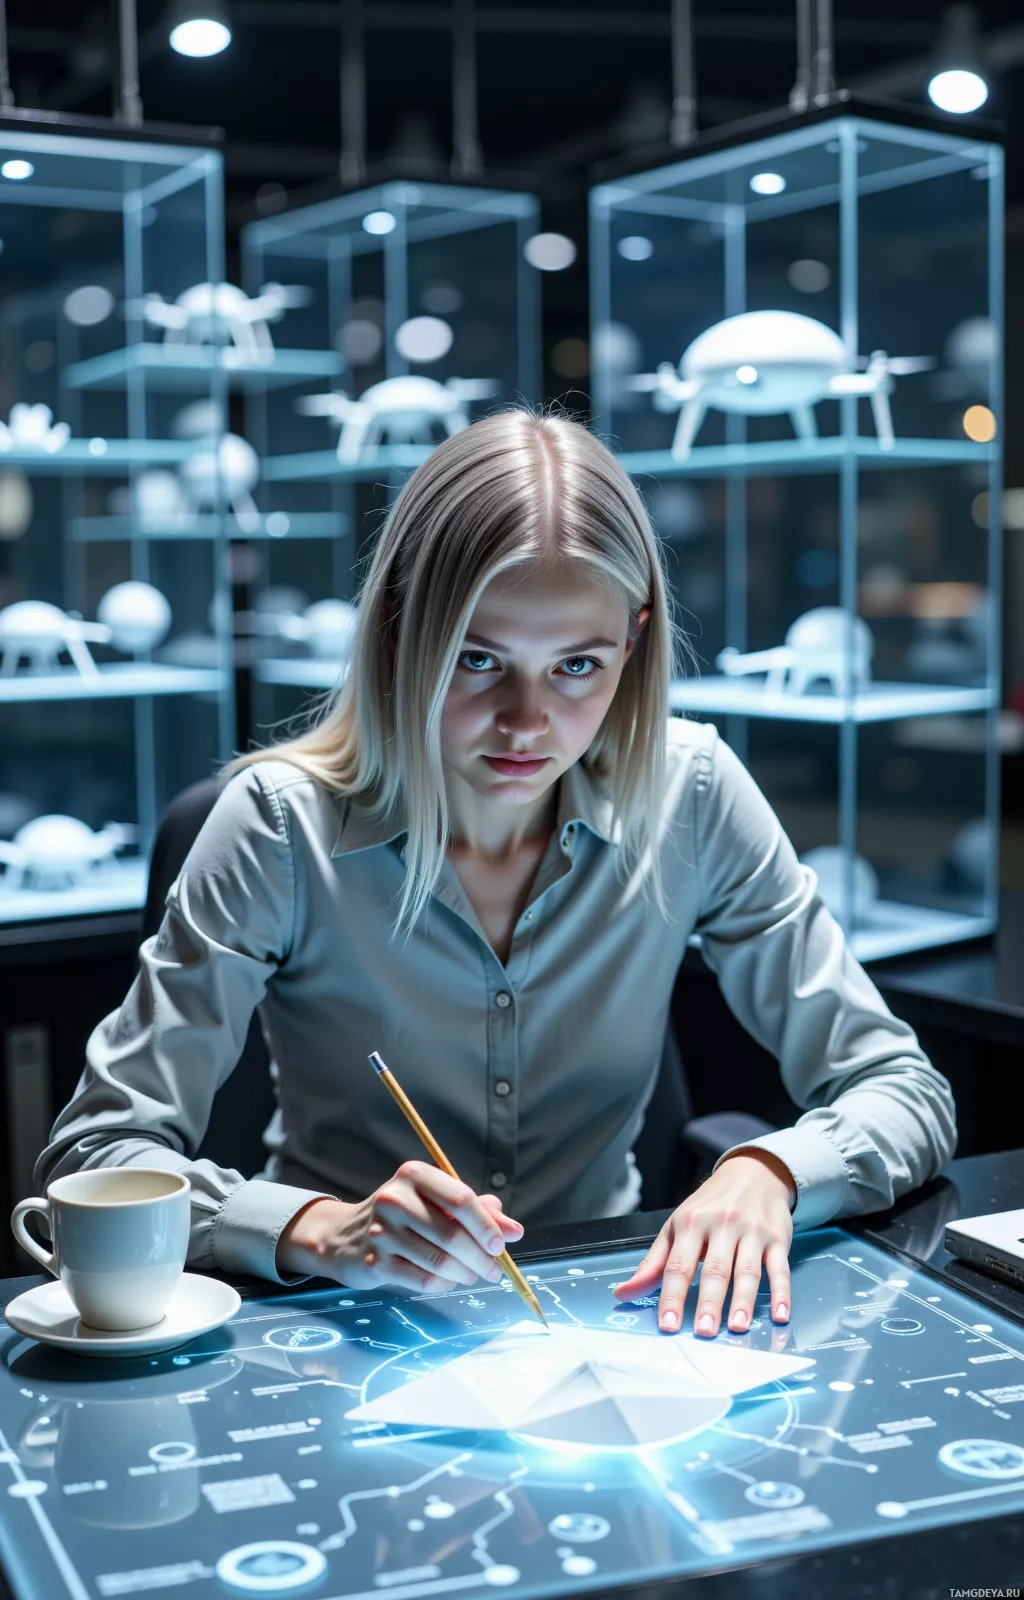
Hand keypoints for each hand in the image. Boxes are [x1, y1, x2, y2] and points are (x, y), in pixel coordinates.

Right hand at [275, 1160, 524, 1290]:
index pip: (461, 1199)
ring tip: (473, 1275)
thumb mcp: (435, 1202)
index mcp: (414, 1175)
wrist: (343, 1236)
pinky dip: (444, 1284)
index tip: (501, 1245)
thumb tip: (515, 1231)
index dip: (487, 1225)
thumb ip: (477, 1211)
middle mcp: (395, 1199)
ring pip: (440, 1261)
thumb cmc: (402, 1216)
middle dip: (481, 1257)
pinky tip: (449, 1281)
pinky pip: (423, 1280)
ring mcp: (382, 1232)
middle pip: (453, 1235)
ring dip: (465, 1274)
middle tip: (494, 1270)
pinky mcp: (375, 1262)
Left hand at [612, 1151, 794, 1335]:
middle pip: (715, 1270)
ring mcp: (752, 1232)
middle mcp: (722, 1225)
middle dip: (710, 1303)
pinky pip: (780, 1269)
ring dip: (744, 1301)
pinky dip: (782, 1293)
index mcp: (691, 1223)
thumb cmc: (709, 1206)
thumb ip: (653, 1263)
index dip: (672, 1297)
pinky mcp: (778, 1238)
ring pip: (748, 1270)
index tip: (668, 1325)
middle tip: (705, 1332)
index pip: (678, 1266)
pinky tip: (780, 1316)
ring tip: (738, 1328)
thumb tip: (623, 1293)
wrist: (753, 1173)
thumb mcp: (677, 1226)